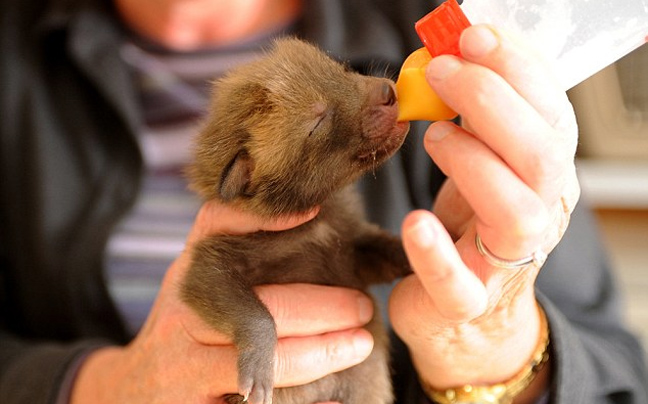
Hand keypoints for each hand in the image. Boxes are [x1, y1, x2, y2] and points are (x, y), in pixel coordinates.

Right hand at [71, 201, 372, 402]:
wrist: (134, 388)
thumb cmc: (183, 320)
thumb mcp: (194, 272)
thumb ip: (235, 233)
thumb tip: (309, 209)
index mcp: (189, 283)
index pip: (221, 240)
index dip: (268, 226)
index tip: (318, 217)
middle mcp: (183, 327)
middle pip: (263, 315)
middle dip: (324, 310)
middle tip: (363, 306)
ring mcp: (188, 377)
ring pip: (267, 369)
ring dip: (320, 357)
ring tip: (359, 345)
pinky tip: (332, 398)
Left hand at [389, 24, 578, 400]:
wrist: (463, 311)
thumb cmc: (469, 225)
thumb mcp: (481, 163)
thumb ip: (478, 116)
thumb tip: (455, 51)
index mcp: (544, 175)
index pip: (550, 115)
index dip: (517, 70)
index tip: (471, 36)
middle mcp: (539, 216)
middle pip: (540, 156)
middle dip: (491, 102)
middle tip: (440, 72)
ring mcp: (504, 264)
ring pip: (516, 213)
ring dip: (473, 162)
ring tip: (434, 136)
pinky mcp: (464, 300)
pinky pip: (457, 281)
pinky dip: (434, 250)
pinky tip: (415, 222)